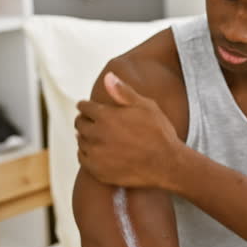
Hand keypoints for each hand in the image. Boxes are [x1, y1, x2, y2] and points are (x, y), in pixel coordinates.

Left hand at [75, 71, 181, 188]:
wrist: (167, 164)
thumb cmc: (159, 133)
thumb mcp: (146, 106)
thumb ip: (123, 92)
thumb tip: (108, 76)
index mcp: (106, 116)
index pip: (84, 107)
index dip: (86, 105)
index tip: (88, 107)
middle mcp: (97, 135)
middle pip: (80, 123)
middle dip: (85, 120)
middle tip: (93, 121)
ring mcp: (96, 154)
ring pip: (80, 141)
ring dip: (86, 137)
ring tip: (98, 136)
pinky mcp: (98, 171)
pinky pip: (82, 158)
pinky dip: (87, 153)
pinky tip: (98, 151)